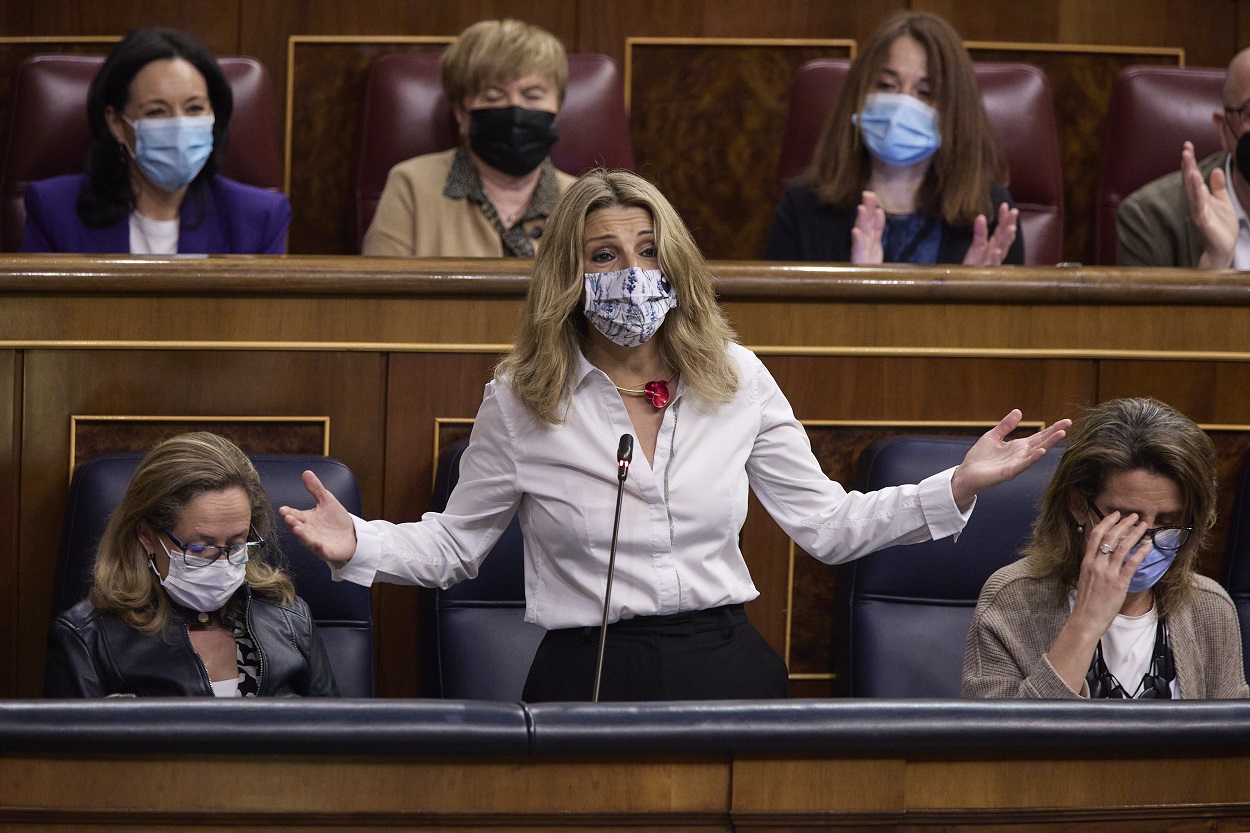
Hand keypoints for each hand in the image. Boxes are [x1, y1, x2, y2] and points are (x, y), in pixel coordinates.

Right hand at [279, 470, 356, 564]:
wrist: (352, 535)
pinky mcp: (326, 551)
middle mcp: (309, 531)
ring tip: (296, 529)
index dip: (289, 512)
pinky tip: (317, 543)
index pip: (295, 514)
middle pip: (298, 527)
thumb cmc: (336, 519)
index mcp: (307, 519)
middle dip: (293, 523)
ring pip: (306, 539)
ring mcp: (316, 542)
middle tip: (288, 518)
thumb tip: (306, 472)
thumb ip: (316, 488)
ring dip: (301, 535)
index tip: (282, 509)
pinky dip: (319, 548)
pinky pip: (321, 551)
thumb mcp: (327, 500)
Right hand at [850, 190, 885, 263]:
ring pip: (862, 233)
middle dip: (867, 208)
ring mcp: (861, 251)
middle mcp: (865, 242)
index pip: (872, 219)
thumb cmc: (869, 264)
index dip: (871, 207)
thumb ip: (877, 228)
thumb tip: (879, 210)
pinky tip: (856, 231)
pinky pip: (858, 249)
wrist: (865, 283)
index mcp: (869, 237)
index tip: (871, 194)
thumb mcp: (876, 244)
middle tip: (867, 194)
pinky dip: (857, 240)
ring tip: (862, 208)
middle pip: (867, 222)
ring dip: (862, 220)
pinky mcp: (858, 260)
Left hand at [949, 410, 1070, 510]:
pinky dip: (1032, 458)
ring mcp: (1017, 464)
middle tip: (1069, 424)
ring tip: (1061, 434)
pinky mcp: (1009, 472)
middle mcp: (1021, 455)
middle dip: (1055, 433)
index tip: (1066, 421)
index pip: (1039, 436)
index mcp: (1018, 446)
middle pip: (1041, 442)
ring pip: (1036, 453)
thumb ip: (1006, 425)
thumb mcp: (993, 436)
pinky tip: (1041, 451)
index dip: (1052, 429)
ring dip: (1048, 444)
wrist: (967, 473)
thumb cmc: (980, 457)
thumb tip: (1019, 411)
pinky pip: (1023, 465)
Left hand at [962, 202, 1018, 265]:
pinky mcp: (988, 271)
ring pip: (1002, 249)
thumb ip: (979, 232)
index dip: (1004, 218)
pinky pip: (993, 265)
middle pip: (1005, 237)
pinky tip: (996, 251)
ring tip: (1010, 229)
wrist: (968, 283)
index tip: (1005, 205)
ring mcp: (994, 262)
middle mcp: (997, 252)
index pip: (1001, 229)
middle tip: (1014, 212)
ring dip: (1006, 239)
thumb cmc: (974, 266)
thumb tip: (981, 216)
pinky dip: (995, 258)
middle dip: (1010, 225)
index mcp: (994, 245)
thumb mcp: (976, 247)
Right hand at [1045, 509, 1149, 693]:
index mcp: (1086, 561)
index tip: (1116, 515)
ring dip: (1135, 534)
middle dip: (1123, 524)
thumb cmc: (1086, 601)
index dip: (1107, 522)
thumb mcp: (1085, 578)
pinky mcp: (1118, 583)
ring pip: (1122, 547)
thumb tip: (1101, 555)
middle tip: (1134, 516)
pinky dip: (1140, 552)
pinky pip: (1131, 564)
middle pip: (1110, 537)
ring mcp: (1107, 573)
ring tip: (1144, 526)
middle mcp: (1096, 564)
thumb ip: (1093, 565)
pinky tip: (1148, 545)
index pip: (1095, 535)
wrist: (1086, 619)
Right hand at [1182, 140, 1237, 268]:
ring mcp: (1198, 210)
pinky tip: (1195, 179)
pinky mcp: (1202, 219)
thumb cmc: (1221, 226)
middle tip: (1186, 148)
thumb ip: (1218, 186)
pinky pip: (1198, 202)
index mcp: (1201, 196)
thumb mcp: (1223, 200)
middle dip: (1187, 163)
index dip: (1191, 161)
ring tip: (1187, 158)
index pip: (1194, 175)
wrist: (1224, 247)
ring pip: (1191, 188)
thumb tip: (1216, 170)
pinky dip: (1196, 190)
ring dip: (1189, 172)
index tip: (1188, 146)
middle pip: (1190, 179)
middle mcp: (1197, 201)